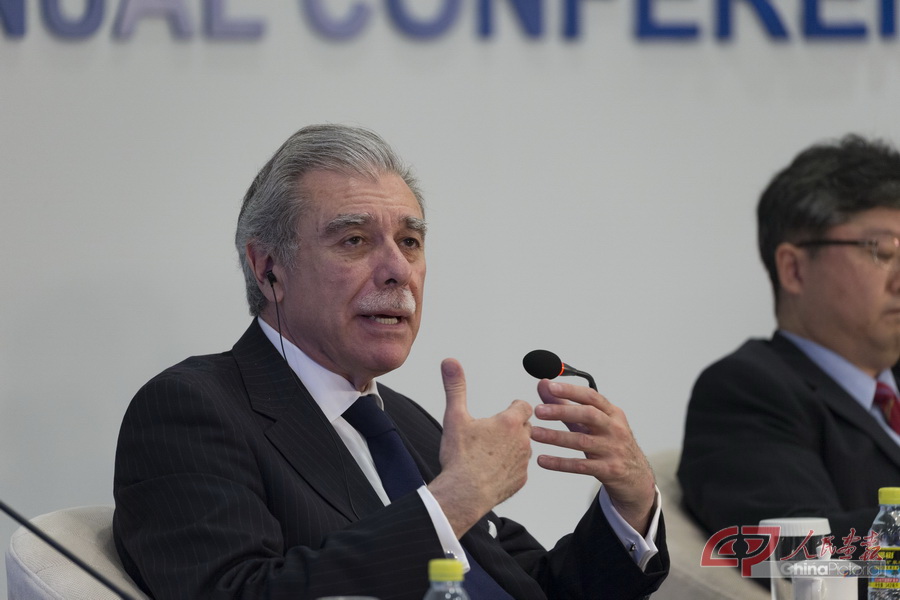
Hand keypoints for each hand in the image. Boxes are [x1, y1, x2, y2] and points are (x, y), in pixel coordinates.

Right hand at [427, 358, 533, 537]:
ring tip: (491, 452)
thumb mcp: (455, 417)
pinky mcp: (521, 480)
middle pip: (525, 426)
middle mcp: (521, 440)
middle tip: (493, 432)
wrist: (463, 494)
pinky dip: (510, 467)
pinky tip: (493, 470)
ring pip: (524, 447)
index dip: (514, 407)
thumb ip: (455, 387)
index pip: (523, 405)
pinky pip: (520, 469)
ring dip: (513, 446)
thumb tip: (450, 362)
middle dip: (513, 426)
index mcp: (508, 422)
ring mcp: (523, 461)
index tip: (505, 410)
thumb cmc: (460, 458)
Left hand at [531, 379, 655, 533]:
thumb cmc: (610, 444)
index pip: (591, 397)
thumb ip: (567, 405)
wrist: (635, 477)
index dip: (571, 391)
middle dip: (562, 411)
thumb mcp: (593, 424)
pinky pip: (581, 465)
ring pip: (582, 441)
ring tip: (534, 434)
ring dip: (556, 437)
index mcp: (612, 414)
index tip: (550, 387)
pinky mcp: (609, 470)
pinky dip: (560, 463)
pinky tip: (542, 460)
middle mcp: (615, 429)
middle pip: (589, 415)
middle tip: (538, 411)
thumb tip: (543, 385)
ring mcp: (613, 450)